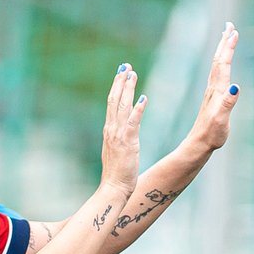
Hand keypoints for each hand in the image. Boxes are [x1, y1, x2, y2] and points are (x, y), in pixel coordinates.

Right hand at [99, 62, 147, 194]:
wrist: (113, 188)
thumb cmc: (117, 173)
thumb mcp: (117, 150)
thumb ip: (119, 138)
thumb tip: (122, 130)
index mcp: (109, 130)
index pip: (111, 103)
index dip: (116, 86)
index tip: (121, 72)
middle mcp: (111, 129)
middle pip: (114, 99)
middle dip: (120, 81)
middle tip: (126, 65)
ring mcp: (118, 135)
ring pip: (122, 106)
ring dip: (128, 88)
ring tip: (133, 73)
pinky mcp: (128, 142)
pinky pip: (133, 122)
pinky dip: (138, 109)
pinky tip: (144, 98)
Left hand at [187, 23, 241, 151]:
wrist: (199, 143)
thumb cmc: (212, 134)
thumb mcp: (222, 120)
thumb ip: (228, 103)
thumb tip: (235, 86)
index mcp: (218, 90)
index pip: (223, 64)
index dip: (228, 47)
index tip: (233, 31)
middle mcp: (214, 88)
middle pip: (219, 59)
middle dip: (225, 42)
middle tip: (230, 25)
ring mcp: (213, 92)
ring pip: (217, 65)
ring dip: (222, 49)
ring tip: (226, 37)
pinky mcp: (214, 97)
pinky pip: (218, 73)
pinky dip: (222, 62)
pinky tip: (223, 63)